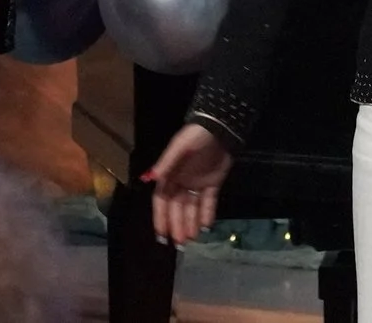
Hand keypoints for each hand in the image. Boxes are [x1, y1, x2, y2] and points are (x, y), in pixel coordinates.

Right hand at [145, 123, 232, 243]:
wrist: (220, 128)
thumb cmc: (196, 136)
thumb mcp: (180, 148)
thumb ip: (166, 163)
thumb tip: (151, 178)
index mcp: (170, 175)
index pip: (162, 200)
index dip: (161, 217)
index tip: (162, 234)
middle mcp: (181, 182)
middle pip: (177, 208)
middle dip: (177, 225)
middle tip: (179, 243)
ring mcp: (197, 184)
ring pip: (192, 208)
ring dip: (190, 223)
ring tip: (191, 239)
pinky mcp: (213, 184)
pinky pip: (208, 202)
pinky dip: (207, 214)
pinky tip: (205, 226)